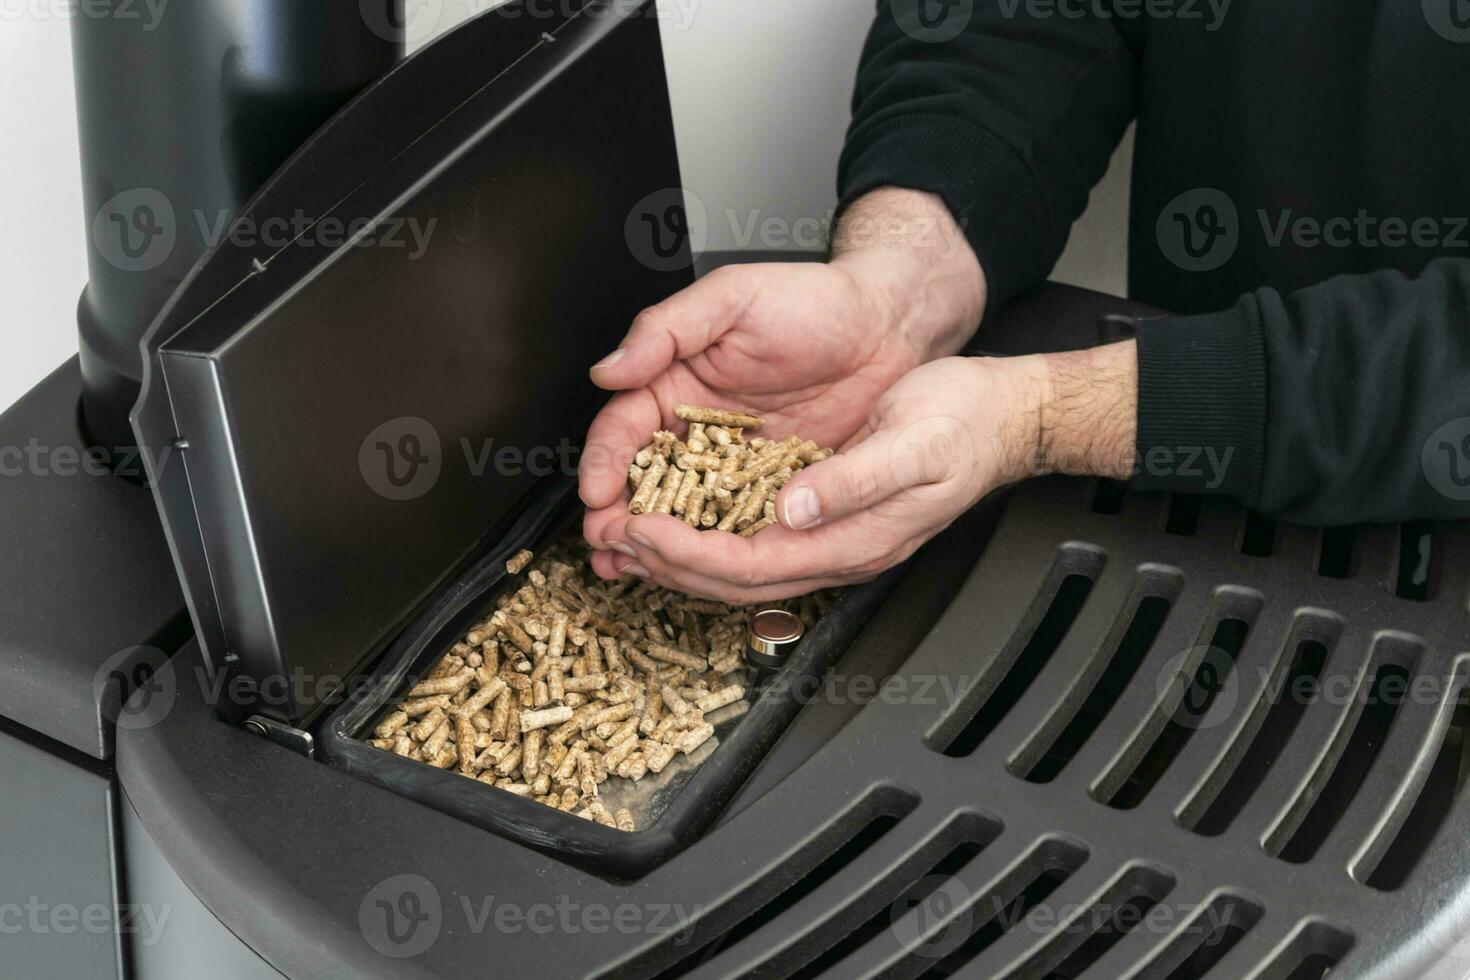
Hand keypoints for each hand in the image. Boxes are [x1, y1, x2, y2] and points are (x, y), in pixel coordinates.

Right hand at [580, 188, 986, 579]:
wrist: (886, 326)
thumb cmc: (811, 299)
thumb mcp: (731, 298)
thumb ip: (665, 330)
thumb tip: (608, 370)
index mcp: (674, 384)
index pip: (623, 430)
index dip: (604, 463)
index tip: (595, 493)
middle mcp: (697, 432)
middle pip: (643, 482)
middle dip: (618, 517)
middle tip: (607, 544)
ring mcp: (735, 466)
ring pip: (685, 513)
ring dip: (656, 545)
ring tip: (630, 569)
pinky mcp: (775, 490)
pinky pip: (740, 526)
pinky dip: (715, 553)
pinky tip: (697, 574)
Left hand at [598, 342, 1139, 601]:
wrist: (1003, 415)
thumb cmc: (965, 424)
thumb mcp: (915, 444)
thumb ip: (854, 482)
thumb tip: (793, 507)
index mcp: (854, 538)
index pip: (753, 563)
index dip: (691, 554)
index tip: (642, 532)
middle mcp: (837, 547)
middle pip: (736, 578)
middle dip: (670, 565)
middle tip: (614, 544)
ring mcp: (831, 535)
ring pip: (740, 566)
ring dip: (681, 558)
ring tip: (629, 543)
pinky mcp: (825, 513)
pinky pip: (755, 539)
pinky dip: (709, 534)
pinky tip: (681, 520)